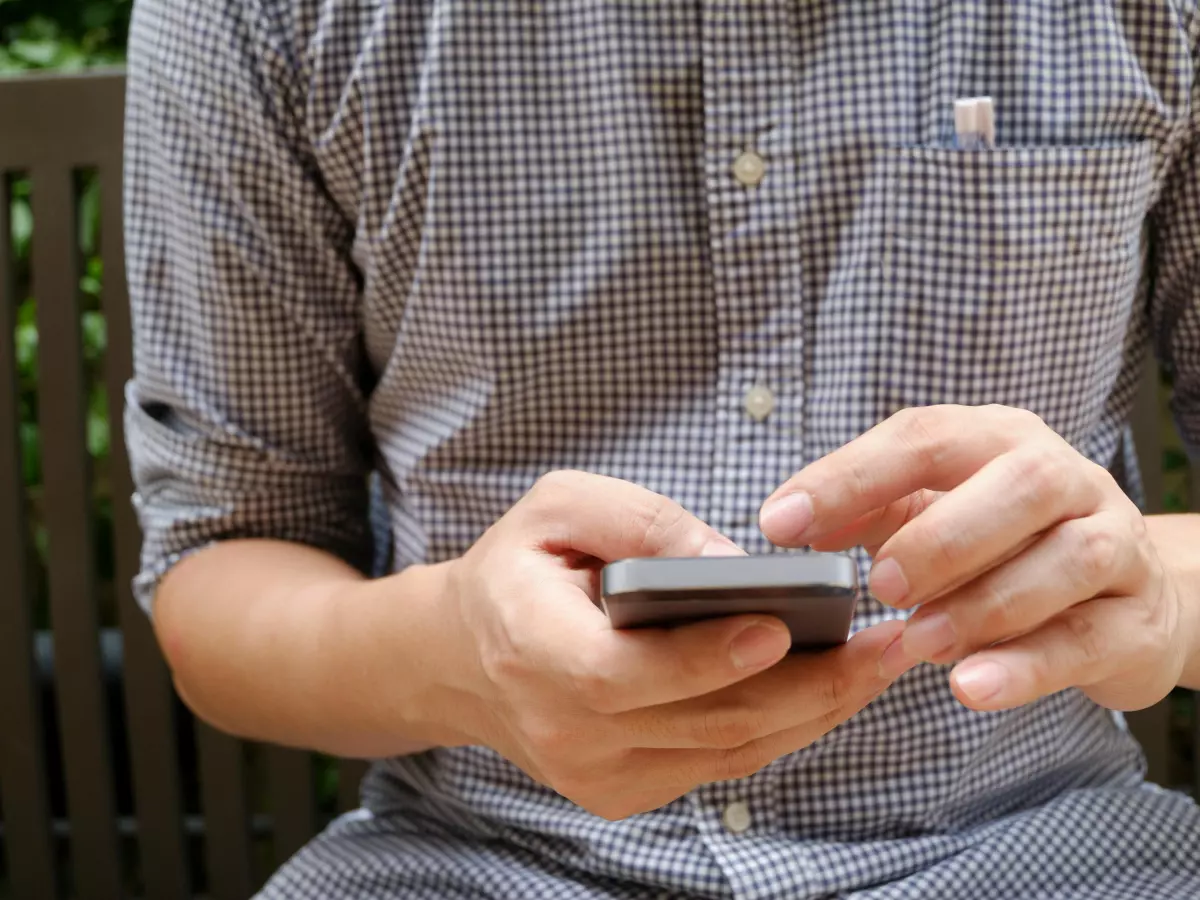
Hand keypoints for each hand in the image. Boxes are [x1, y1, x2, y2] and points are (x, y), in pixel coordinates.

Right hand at [431, 470, 914, 819]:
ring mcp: (595, 774)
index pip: (620, 674)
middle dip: (804, 688)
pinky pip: (719, 763)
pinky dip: (780, 727)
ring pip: (724, 752)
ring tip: (879, 663)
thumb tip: (730, 562)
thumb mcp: (556, 507)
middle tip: (882, 645)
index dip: (700, 659)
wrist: (466, 659)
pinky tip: (829, 688)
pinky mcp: (624, 791)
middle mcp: (563, 729)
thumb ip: (637, 522)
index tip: (778, 628)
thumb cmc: (518, 570)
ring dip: (811, 711)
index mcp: (530, 649)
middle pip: (698, 723)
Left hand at [760, 405, 1187, 712]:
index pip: (924, 438)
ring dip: (983, 604)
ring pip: (1067, 560)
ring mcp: (1117, 545)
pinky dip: (1025, 666)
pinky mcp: (1139, 620)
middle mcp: (1066, 478)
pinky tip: (969, 685)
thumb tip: (791, 523)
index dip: (848, 478)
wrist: (1126, 597)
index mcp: (999, 439)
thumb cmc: (1003, 547)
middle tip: (880, 586)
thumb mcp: (931, 514)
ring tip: (917, 642)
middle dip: (942, 537)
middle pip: (1020, 485)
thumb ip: (868, 513)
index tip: (779, 523)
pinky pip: (1088, 639)